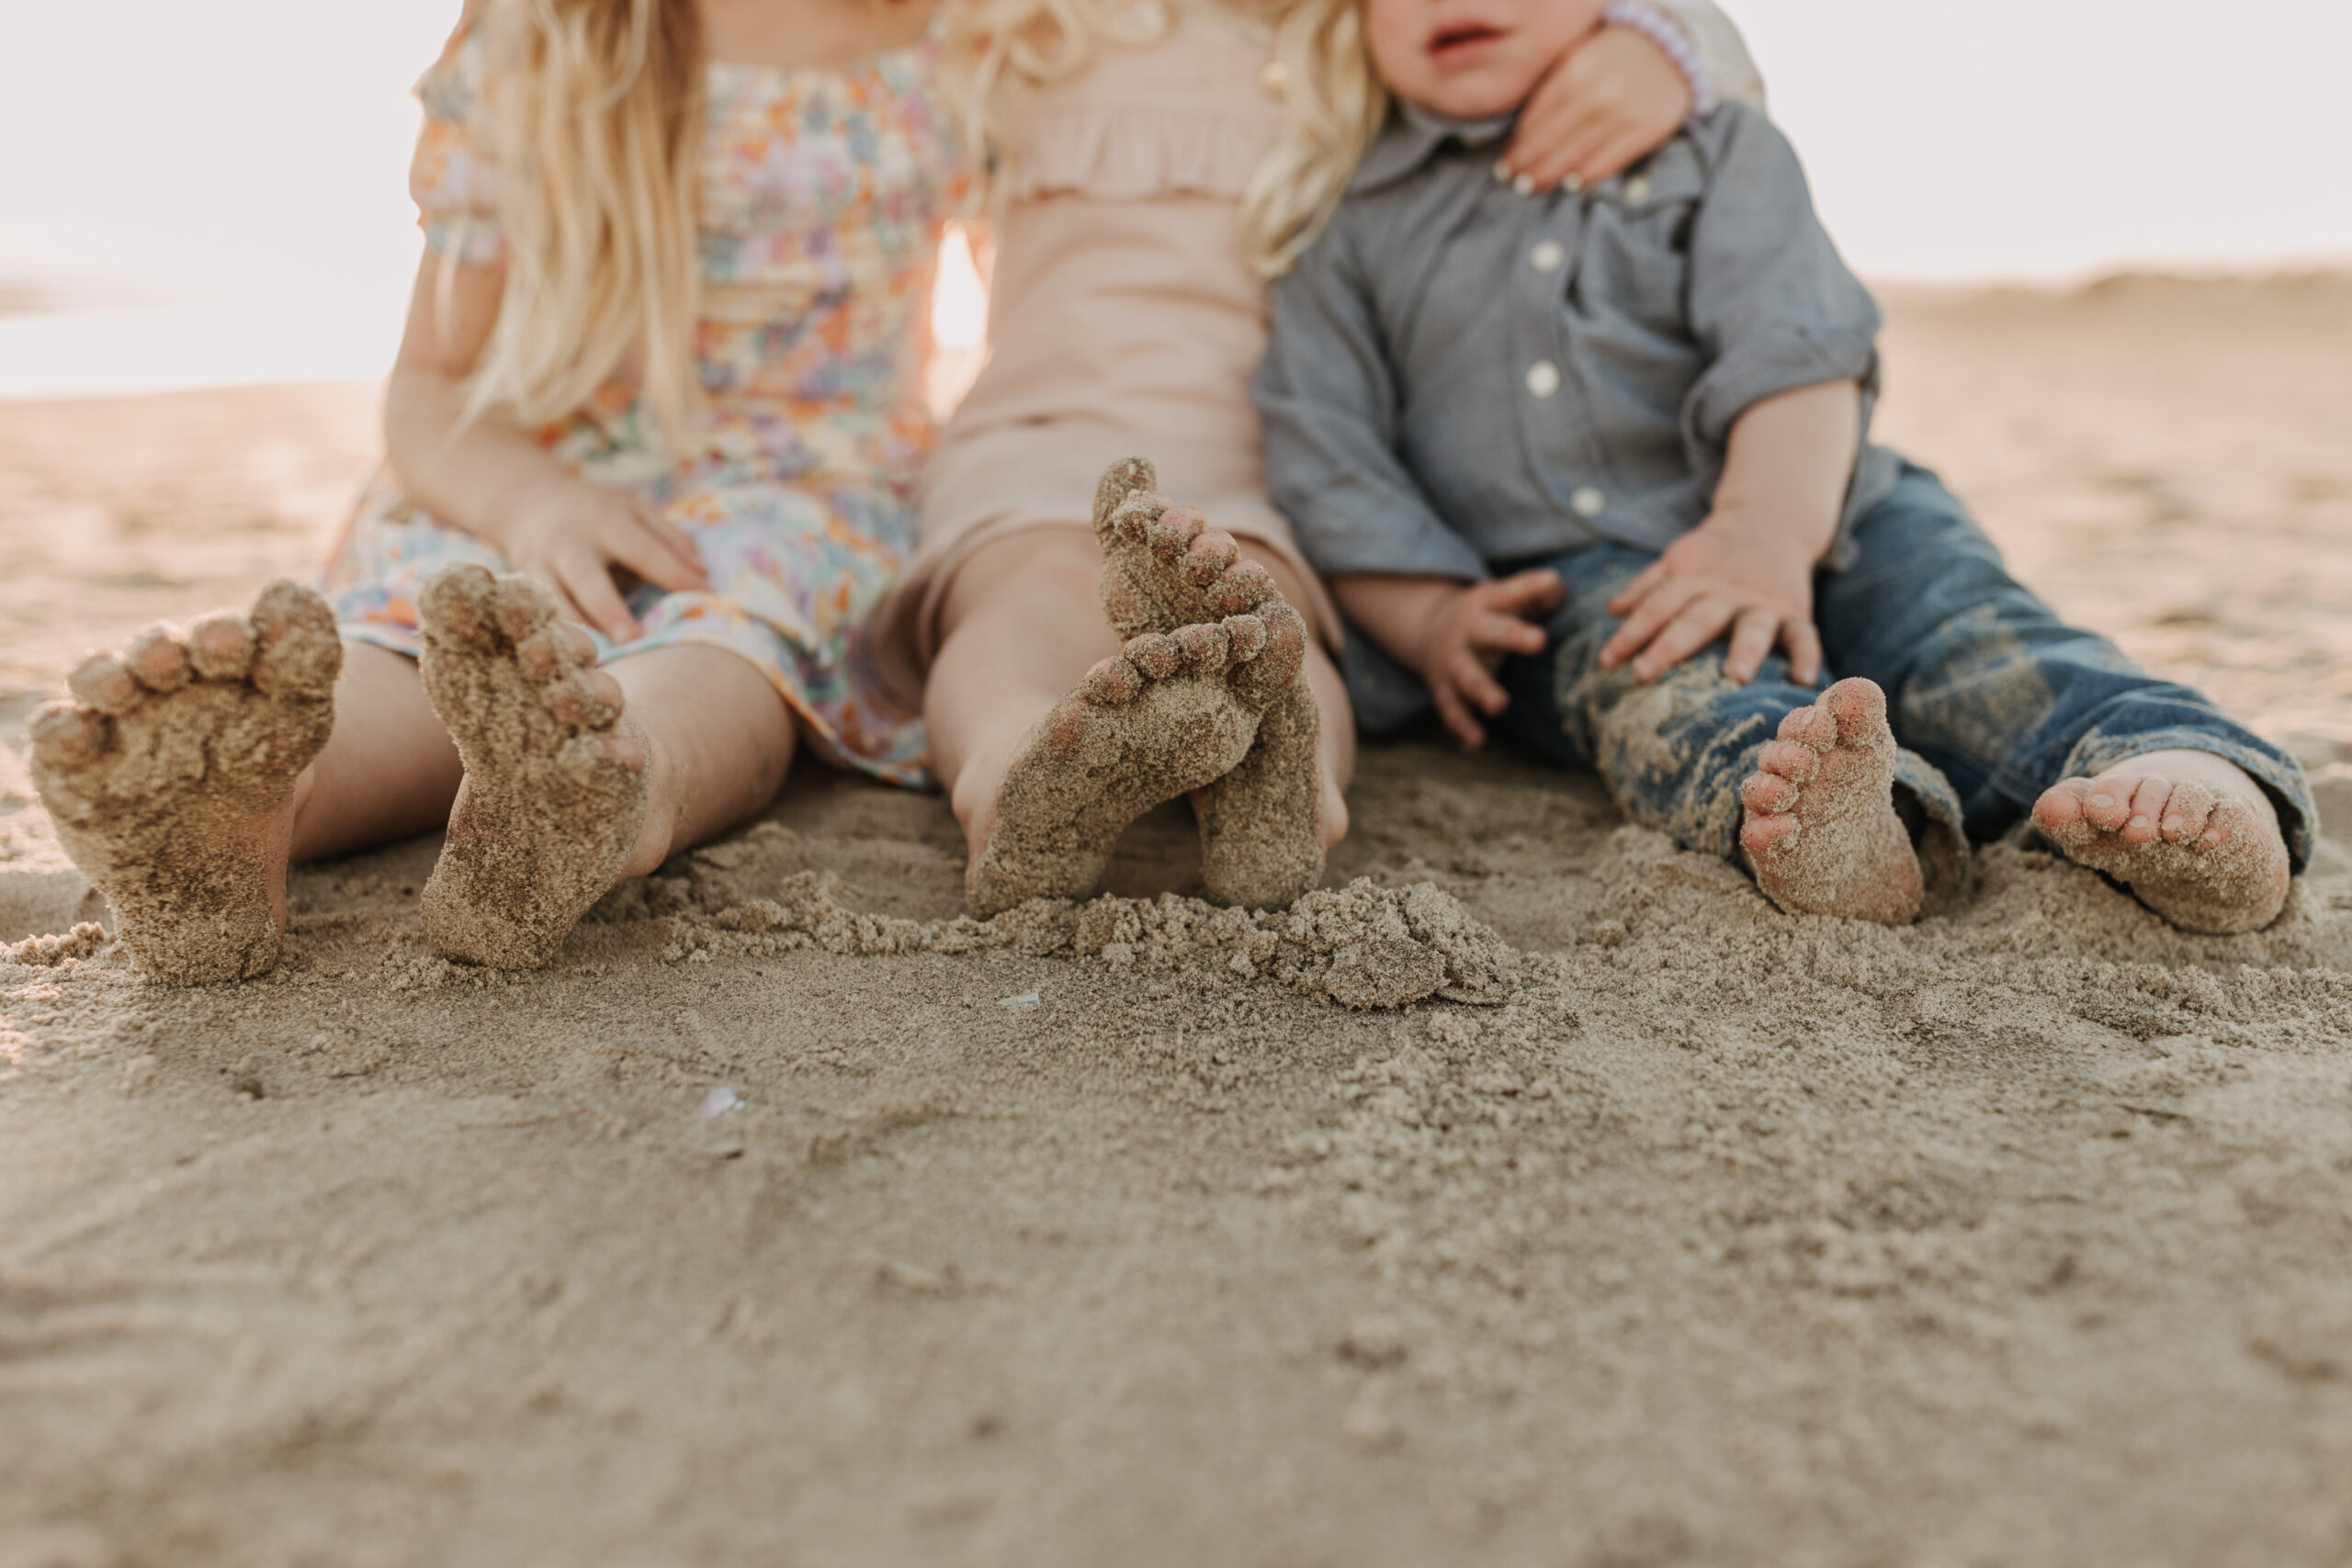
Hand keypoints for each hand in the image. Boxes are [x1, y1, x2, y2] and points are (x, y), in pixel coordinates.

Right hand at [499, 478, 708, 641]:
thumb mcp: (633, 509)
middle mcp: (568, 542)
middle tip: (632, 639)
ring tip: (594, 658)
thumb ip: (668, 538)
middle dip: (608, 609)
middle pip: (587, 578)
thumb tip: (702, 572)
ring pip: (552, 600)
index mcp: (604, 521)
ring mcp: (539, 564)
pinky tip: (566, 658)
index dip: (673, 574)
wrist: (527, 501)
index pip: (643, 550)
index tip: (705, 597)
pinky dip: (549, 633)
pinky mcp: (520, 583)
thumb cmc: (596, 512)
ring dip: (574, 630)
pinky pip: (532, 613)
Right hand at [1412, 569, 1564, 746]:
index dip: (1531, 588)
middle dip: (1512, 636)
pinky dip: (1461, 723)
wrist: (1430, 629)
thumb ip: (1534, 594)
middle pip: (1489, 632)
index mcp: (1488, 604)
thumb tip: (1557, 586)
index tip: (1552, 583)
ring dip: (1481, 689)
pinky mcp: (1443, 688)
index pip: (1511, 593)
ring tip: (1499, 705)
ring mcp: (1453, 660)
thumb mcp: (1505, 599)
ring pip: (1466, 674)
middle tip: (1539, 641)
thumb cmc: (1488, 616)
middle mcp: (1469, 630)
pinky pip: (1451, 707)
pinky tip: (1477, 740)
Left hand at [1498, 22, 1692, 192]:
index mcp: (1574, 70)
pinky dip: (1585, 176)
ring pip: (1575, 156)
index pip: (1535, 119)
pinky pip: (1607, 162)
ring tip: (1532, 187)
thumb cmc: (1613, 55)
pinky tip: (1570, 184)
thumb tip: (1520, 135)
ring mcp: (1624, 113)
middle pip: (1550, 142)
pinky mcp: (1647, 130)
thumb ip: (1551, 88)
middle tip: (1513, 182)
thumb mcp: (1577, 57)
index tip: (1504, 164)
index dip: (1517, 146)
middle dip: (1527, 166)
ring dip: (1549, 176)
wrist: (1672, 47)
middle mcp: (1597, 93)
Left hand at [1600, 510, 1822, 684]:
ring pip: (1753, 627)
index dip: (1630, 633)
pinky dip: (1807, 656)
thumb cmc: (1714, 552)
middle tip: (1643, 674)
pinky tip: (1804, 681)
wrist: (1770, 518)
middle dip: (1669, 646)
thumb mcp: (1678, 560)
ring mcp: (1762, 601)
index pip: (1656, 606)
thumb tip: (1611, 609)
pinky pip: (1803, 635)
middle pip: (1695, 620)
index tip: (1607, 661)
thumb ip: (1647, 586)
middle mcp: (1726, 591)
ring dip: (1744, 651)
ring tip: (1734, 678)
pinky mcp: (1795, 609)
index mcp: (1692, 578)